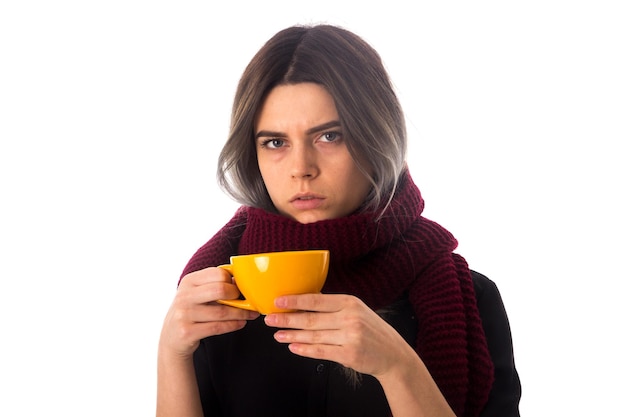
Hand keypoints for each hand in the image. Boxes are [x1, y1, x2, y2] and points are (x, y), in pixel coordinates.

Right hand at [158, 267, 259, 358]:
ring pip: (221, 311)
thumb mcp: (197, 293)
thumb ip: (215, 284)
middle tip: (247, 301)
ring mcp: (184, 314)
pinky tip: (241, 323)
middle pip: (220, 289)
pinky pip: (217, 327)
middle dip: (238, 295)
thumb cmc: (191, 311)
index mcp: (189, 281)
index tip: (241, 288)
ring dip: (241, 314)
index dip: (233, 280)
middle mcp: (184, 296)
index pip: (218, 273)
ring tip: (250, 314)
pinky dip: (233, 325)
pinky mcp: (187, 332)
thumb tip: (241, 280)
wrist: (171, 338)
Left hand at [263, 293, 415, 378]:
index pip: (316, 299)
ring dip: (291, 335)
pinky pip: (320, 351)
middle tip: (270, 319)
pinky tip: (293, 346)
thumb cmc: (372, 331)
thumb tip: (302, 305)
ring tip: (278, 334)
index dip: (294, 300)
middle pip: (311, 318)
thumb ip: (334, 308)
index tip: (278, 301)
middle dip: (287, 319)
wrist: (393, 354)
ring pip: (313, 336)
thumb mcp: (357, 311)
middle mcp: (350, 318)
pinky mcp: (349, 354)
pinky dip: (304, 349)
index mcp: (350, 302)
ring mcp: (350, 337)